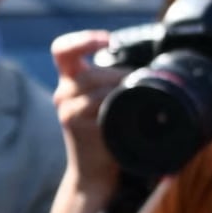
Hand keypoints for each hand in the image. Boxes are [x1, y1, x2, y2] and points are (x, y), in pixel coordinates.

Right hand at [47, 28, 121, 197]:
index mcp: (69, 81)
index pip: (63, 49)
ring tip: (133, 101)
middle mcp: (63, 92)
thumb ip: (113, 81)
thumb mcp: (105, 102)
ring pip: (96, 84)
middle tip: (138, 85)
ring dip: (118, 88)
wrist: (94, 172)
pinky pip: (99, 103)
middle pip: (90, 70)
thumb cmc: (107, 135)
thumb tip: (148, 66)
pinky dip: (114, 105)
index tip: (107, 41)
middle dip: (118, 75)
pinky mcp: (73, 123)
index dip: (83, 40)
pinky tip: (122, 115)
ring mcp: (66, 108)